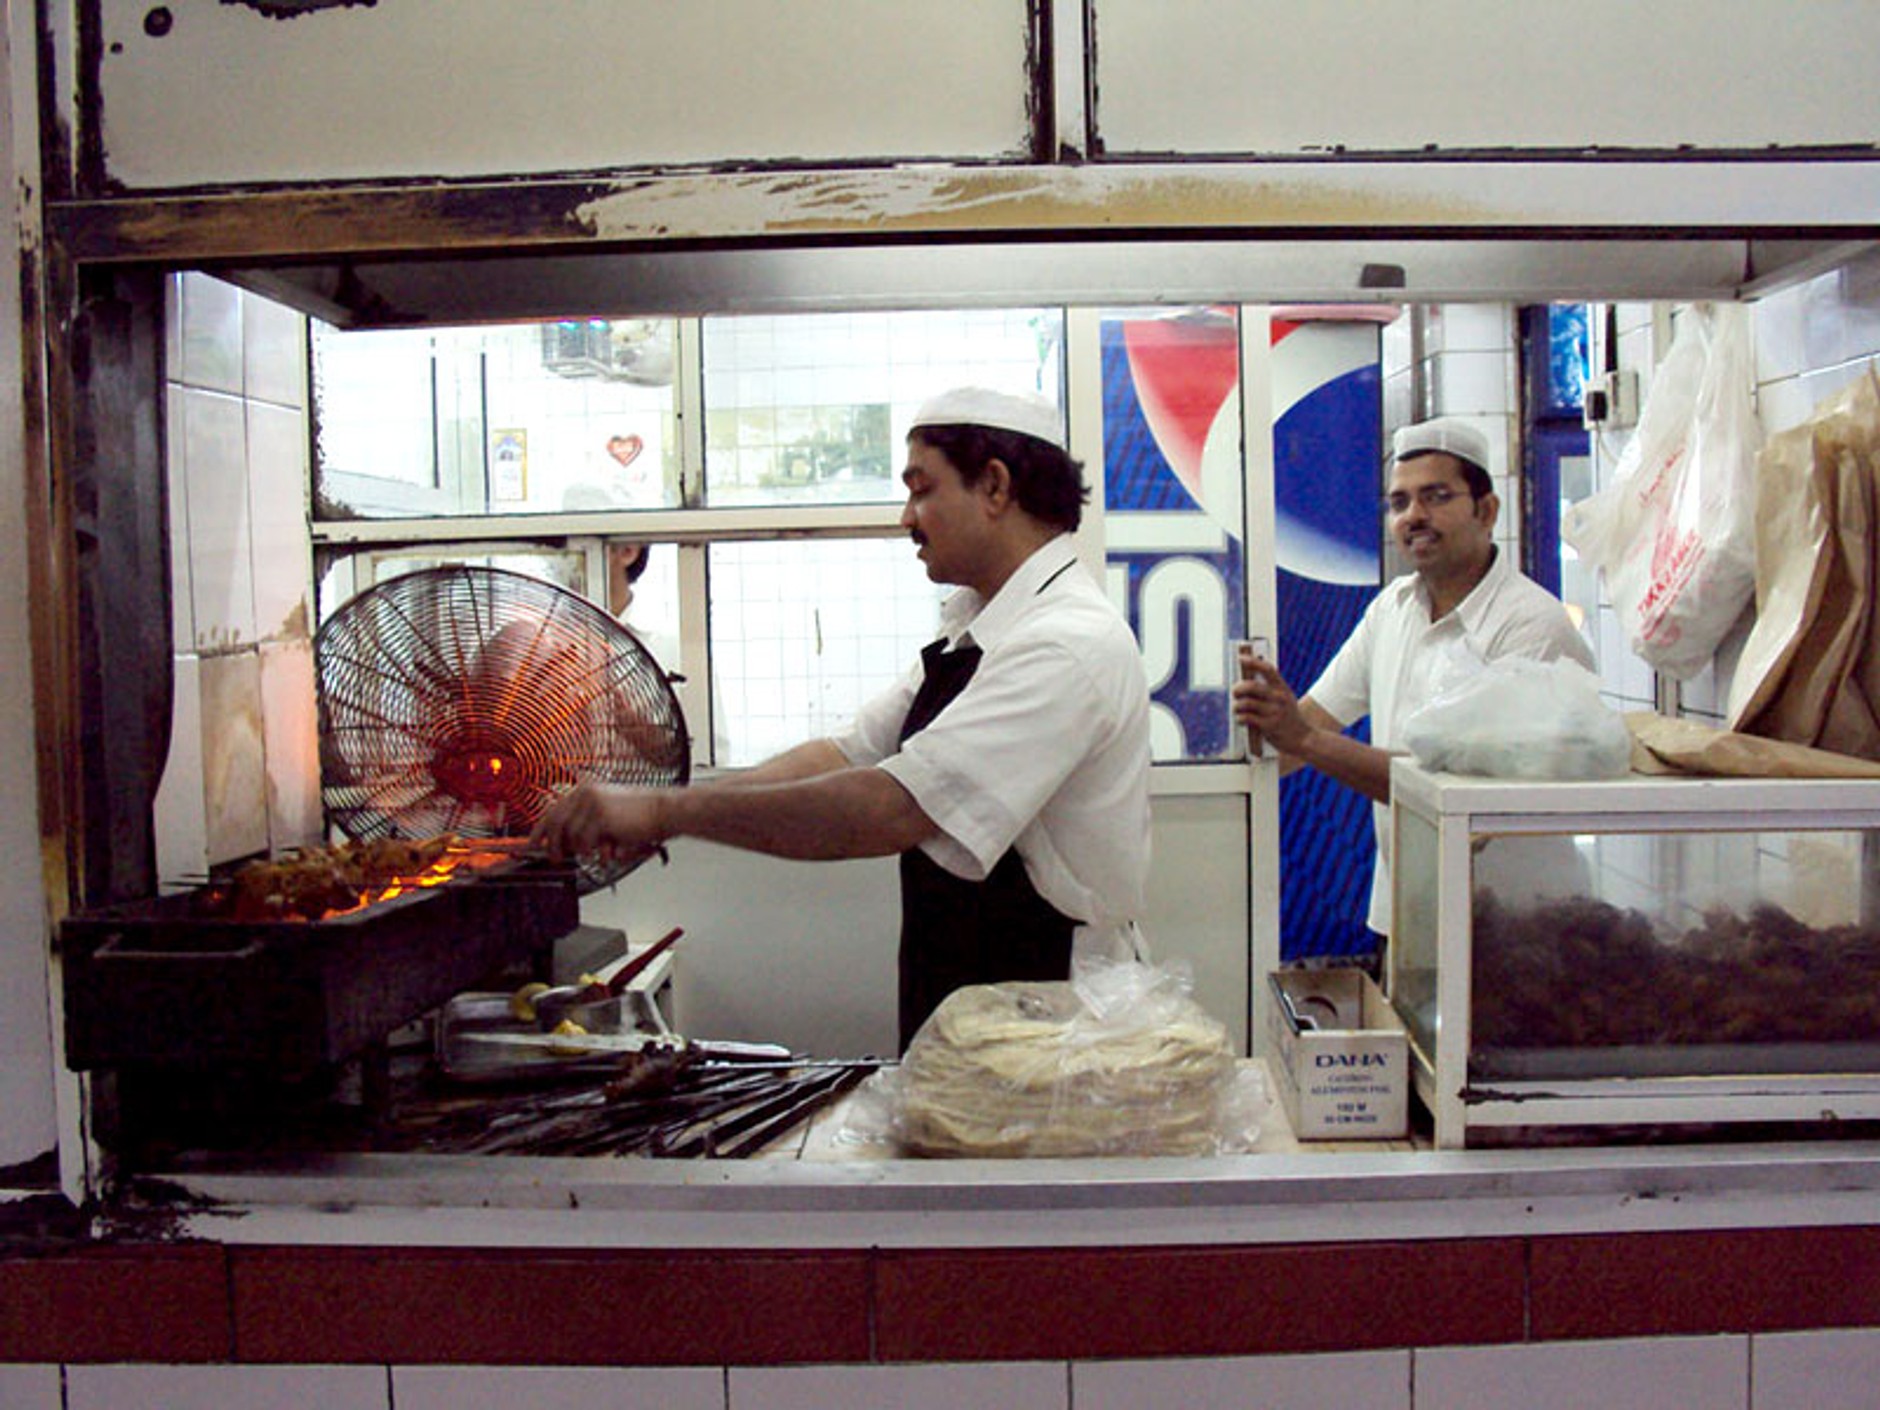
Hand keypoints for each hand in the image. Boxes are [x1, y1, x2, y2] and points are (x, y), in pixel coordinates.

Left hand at [530, 782, 669, 862]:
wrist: (666, 810)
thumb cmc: (643, 814)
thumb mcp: (610, 812)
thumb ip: (587, 822)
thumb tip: (566, 843)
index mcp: (586, 790)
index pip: (553, 810)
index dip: (539, 830)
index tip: (532, 845)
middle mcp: (586, 794)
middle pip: (555, 822)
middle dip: (553, 845)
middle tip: (555, 859)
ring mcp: (593, 804)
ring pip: (571, 835)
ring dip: (582, 849)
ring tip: (597, 852)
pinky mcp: (601, 817)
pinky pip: (586, 841)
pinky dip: (594, 850)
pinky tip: (608, 850)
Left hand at [1230, 654, 1312, 754]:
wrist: (1303, 738)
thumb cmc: (1288, 717)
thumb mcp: (1285, 698)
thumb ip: (1270, 689)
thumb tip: (1245, 680)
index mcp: (1282, 688)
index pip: (1268, 669)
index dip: (1253, 662)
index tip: (1240, 658)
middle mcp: (1279, 698)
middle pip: (1252, 686)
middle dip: (1238, 688)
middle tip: (1235, 692)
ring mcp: (1274, 712)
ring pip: (1246, 703)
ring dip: (1236, 706)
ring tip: (1236, 709)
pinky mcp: (1269, 726)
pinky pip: (1247, 718)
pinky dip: (1240, 718)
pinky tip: (1241, 719)